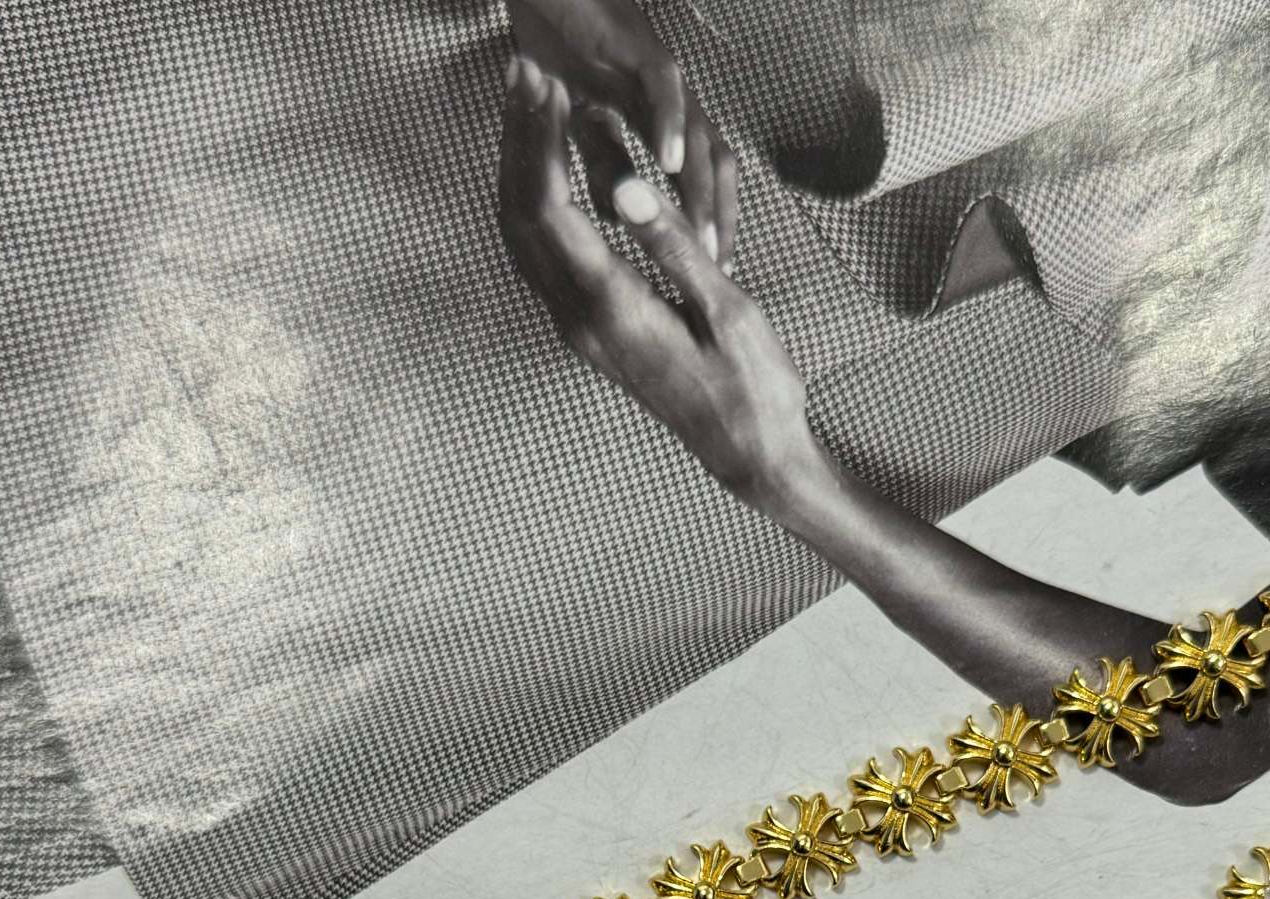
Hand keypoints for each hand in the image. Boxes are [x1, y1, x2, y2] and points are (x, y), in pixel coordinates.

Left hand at [499, 61, 820, 512]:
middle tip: (525, 73)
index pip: (549, 209)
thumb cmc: (751, 387)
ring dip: (521, 168)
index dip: (538, 138)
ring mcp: (579, 330)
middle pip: (521, 216)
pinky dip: (538, 202)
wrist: (750, 454)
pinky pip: (545, 257)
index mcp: (611, 309)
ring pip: (523, 237)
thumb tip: (625, 187)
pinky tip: (553, 165)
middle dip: (517, 140)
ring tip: (532, 105)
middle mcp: (580, 321)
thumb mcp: (726, 310)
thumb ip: (674, 245)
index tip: (546, 82)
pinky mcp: (591, 331)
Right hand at [505, 0, 737, 264]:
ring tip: (704, 238)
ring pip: (698, 133)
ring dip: (702, 189)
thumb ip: (604, 160)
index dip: (709, 223)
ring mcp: (659, 71)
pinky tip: (671, 164)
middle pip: (714, 164)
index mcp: (661, 118)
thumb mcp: (582, 119)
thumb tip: (620, 213)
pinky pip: (662, 86)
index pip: (700, 179)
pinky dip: (670, 124)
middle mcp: (672, 99)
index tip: (711, 271)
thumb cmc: (562, 41)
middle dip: (720, 219)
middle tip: (720, 270)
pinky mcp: (637, 44)